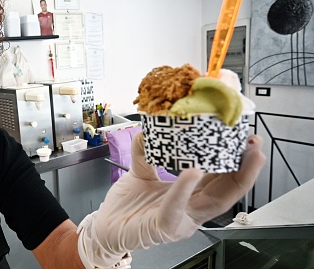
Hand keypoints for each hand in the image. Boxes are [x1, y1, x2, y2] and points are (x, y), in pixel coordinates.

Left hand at [77, 132, 264, 267]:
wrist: (105, 227)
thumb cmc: (126, 206)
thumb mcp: (140, 172)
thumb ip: (145, 152)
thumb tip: (149, 130)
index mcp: (190, 195)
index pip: (221, 178)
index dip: (236, 161)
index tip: (244, 139)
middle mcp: (191, 209)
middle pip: (228, 191)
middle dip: (246, 168)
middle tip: (254, 146)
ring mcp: (181, 220)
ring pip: (215, 202)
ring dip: (231, 178)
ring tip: (241, 157)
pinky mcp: (165, 228)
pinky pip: (177, 208)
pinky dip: (185, 189)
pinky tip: (193, 173)